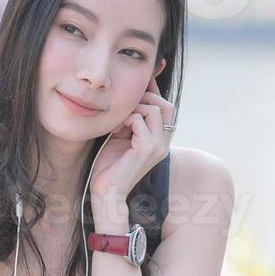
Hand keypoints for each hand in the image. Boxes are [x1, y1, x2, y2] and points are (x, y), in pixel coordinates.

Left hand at [89, 72, 175, 204]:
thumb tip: (130, 97)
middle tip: (124, 108)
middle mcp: (163, 143)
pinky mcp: (146, 150)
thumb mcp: (121, 136)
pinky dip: (126, 120)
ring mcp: (157, 147)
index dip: (154, 91)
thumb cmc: (110, 166)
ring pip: (155, 110)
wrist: (107, 192)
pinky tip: (115, 130)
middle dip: (145, 99)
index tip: (140, 83)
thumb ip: (129, 119)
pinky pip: (140, 121)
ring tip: (118, 123)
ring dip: (133, 110)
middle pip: (167, 105)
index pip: (167, 107)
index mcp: (160, 140)